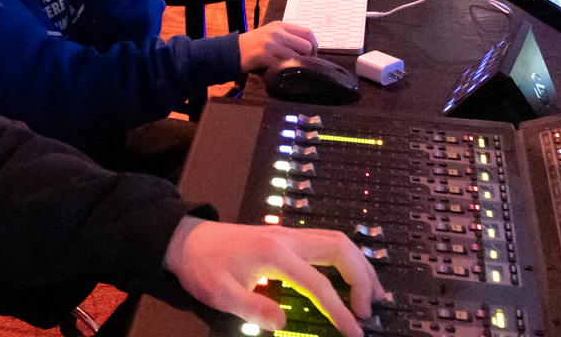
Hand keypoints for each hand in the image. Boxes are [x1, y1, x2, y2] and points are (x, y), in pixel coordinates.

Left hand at [163, 218, 384, 336]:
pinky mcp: (288, 237)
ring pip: (338, 241)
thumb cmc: (203, 266)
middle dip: (361, 279)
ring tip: (373, 296)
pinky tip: (352, 276)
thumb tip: (282, 321)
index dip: (339, 310)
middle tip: (367, 312)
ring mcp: (289, 234)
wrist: (187, 239)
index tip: (355, 332)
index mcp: (274, 253)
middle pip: (340, 249)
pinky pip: (328, 241)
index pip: (318, 283)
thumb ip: (251, 308)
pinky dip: (347, 257)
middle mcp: (287, 238)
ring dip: (360, 265)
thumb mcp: (220, 293)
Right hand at [238, 20, 316, 72]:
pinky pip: (282, 66)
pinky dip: (283, 72)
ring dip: (295, 67)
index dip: (314, 47)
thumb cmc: (253, 46)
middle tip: (302, 66)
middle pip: (306, 46)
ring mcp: (269, 43)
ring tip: (289, 71)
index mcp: (280, 26)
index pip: (308, 33)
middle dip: (307, 59)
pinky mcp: (263, 55)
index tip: (312, 57)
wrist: (231, 52)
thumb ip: (288, 39)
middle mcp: (276, 32)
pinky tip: (278, 73)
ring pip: (296, 57)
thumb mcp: (271, 36)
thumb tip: (309, 51)